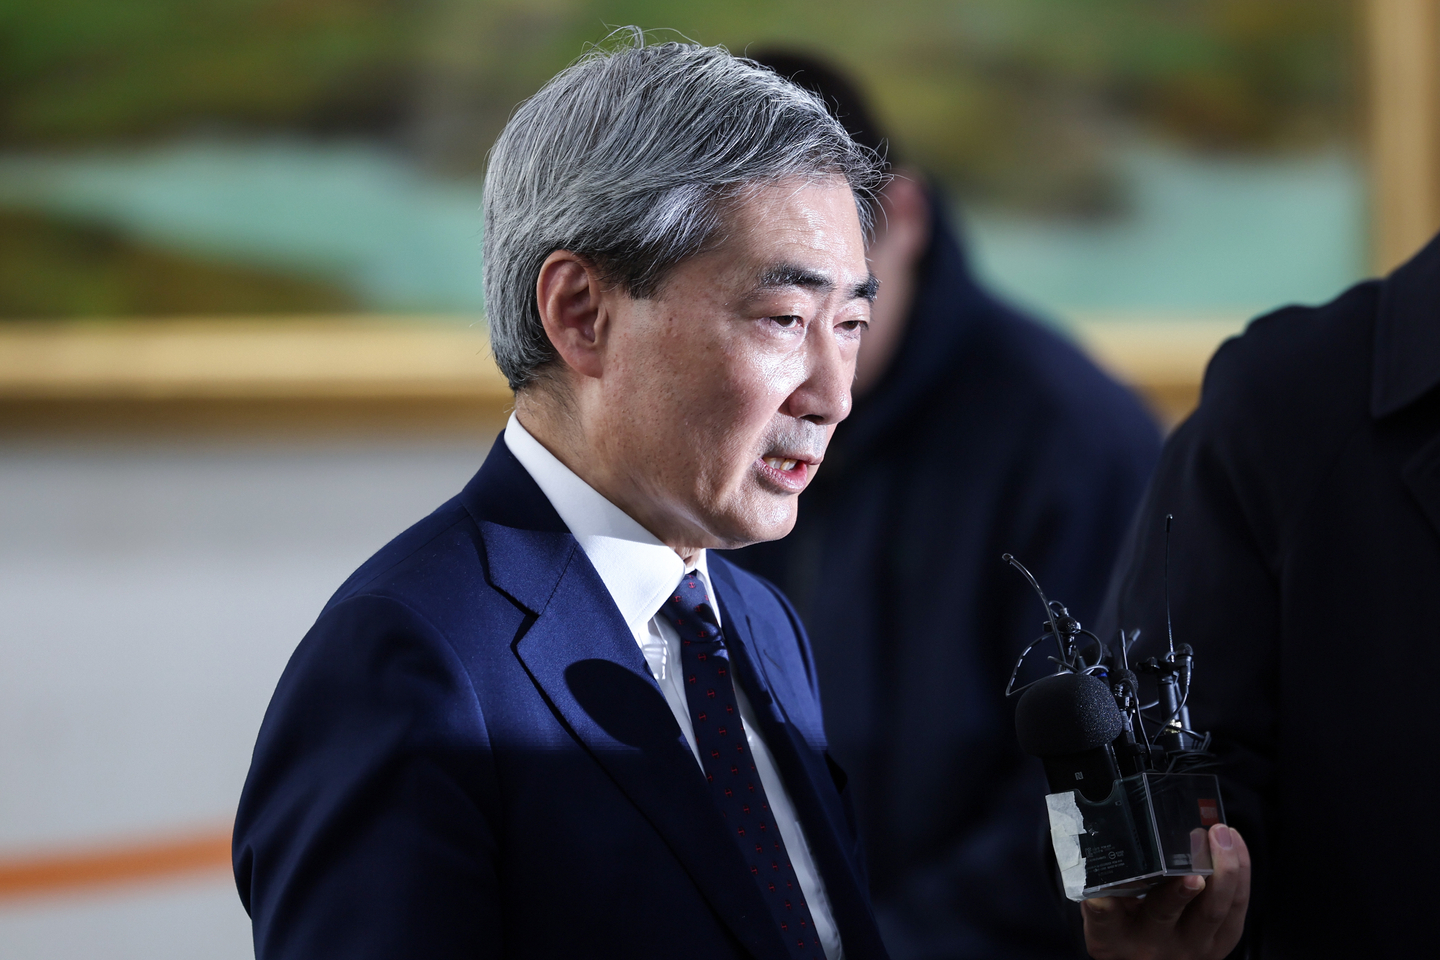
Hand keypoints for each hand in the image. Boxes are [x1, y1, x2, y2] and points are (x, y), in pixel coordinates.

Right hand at [1081, 823, 1249, 959]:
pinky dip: (1241, 873)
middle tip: (1190, 848)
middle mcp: (1151, 945)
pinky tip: (1235, 845)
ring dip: (1222, 869)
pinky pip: (1237, 908)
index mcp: (1113, 937)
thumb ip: (1100, 888)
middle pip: (1166, 912)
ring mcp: (1191, 947)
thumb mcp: (1099, 917)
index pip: (1105, 918)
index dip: (1105, 903)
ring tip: (1221, 835)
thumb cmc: (1124, 931)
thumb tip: (1104, 845)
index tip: (1109, 886)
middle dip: (1180, 881)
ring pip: (1212, 910)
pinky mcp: (1221, 944)